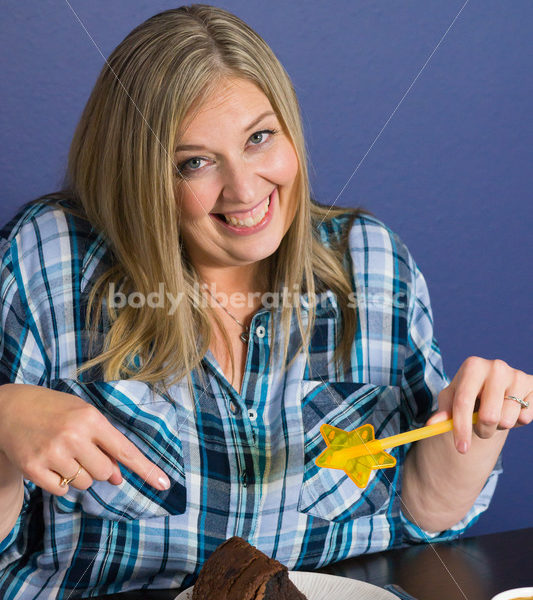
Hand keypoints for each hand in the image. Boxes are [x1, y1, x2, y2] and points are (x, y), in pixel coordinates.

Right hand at [0, 383, 170, 495]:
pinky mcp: (33, 468)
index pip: (125, 450)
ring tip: (63, 453)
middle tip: (84, 453)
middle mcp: (73, 436)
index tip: (164, 484)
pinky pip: (62, 491)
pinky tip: (51, 463)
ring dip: (79, 475)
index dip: (146, 469)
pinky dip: (61, 483)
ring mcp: (52, 453)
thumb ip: (104, 442)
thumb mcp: (83, 415)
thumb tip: (118, 477)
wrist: (10, 408)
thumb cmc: (54, 409)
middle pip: (105, 473)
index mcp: (90, 419)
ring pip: (84, 483)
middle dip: (100, 469)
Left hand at [426, 357, 531, 452]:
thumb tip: (432, 425)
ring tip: (494, 416)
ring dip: (498, 427)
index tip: (460, 449)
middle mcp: (496, 367)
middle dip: (481, 430)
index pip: (463, 402)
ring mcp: (517, 375)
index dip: (461, 428)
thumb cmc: (467, 395)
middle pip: (488, 415)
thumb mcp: (451, 401)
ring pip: (507, 420)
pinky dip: (517, 421)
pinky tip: (511, 411)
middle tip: (479, 429)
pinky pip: (527, 417)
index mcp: (472, 366)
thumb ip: (443, 413)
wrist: (492, 391)